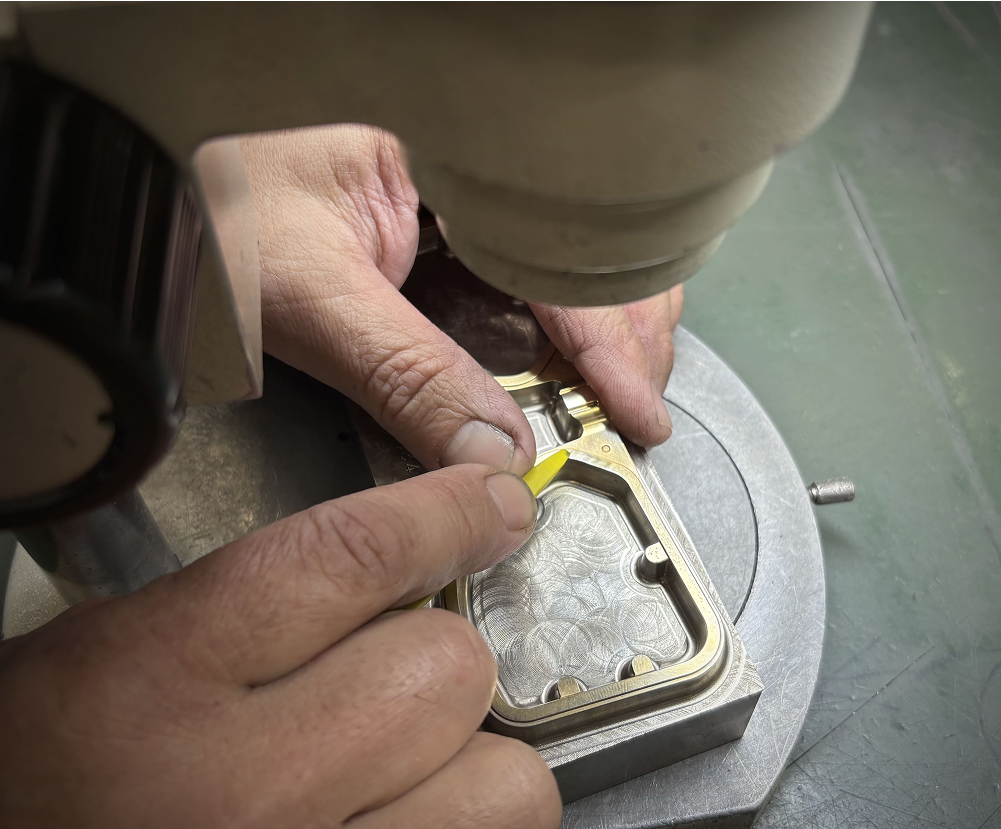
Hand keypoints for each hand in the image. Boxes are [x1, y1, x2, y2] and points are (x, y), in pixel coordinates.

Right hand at [0, 466, 559, 827]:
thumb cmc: (33, 779)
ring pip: (500, 784)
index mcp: (159, 678)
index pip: (354, 558)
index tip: (491, 501)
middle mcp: (247, 786)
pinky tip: (404, 813)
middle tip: (389, 670)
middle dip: (436, 653)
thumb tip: (398, 553)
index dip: (445, 514)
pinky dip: (461, 825)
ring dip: (471, 758)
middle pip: (447, 669)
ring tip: (408, 759)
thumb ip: (240, 595)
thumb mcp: (96, 652)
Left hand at [240, 125, 681, 474]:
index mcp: (447, 152)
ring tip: (617, 389)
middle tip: (637, 407)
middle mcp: (464, 165)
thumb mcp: (308, 297)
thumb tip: (495, 452)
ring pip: (564, 258)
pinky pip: (518, 269)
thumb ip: (408, 375)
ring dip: (602, 326)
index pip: (562, 251)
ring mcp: (454, 190)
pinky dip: (555, 321)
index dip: (611, 338)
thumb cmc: (201, 206)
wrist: (138, 188)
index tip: (635, 410)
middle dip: (628, 331)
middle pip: (587, 248)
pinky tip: (566, 359)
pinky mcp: (436, 221)